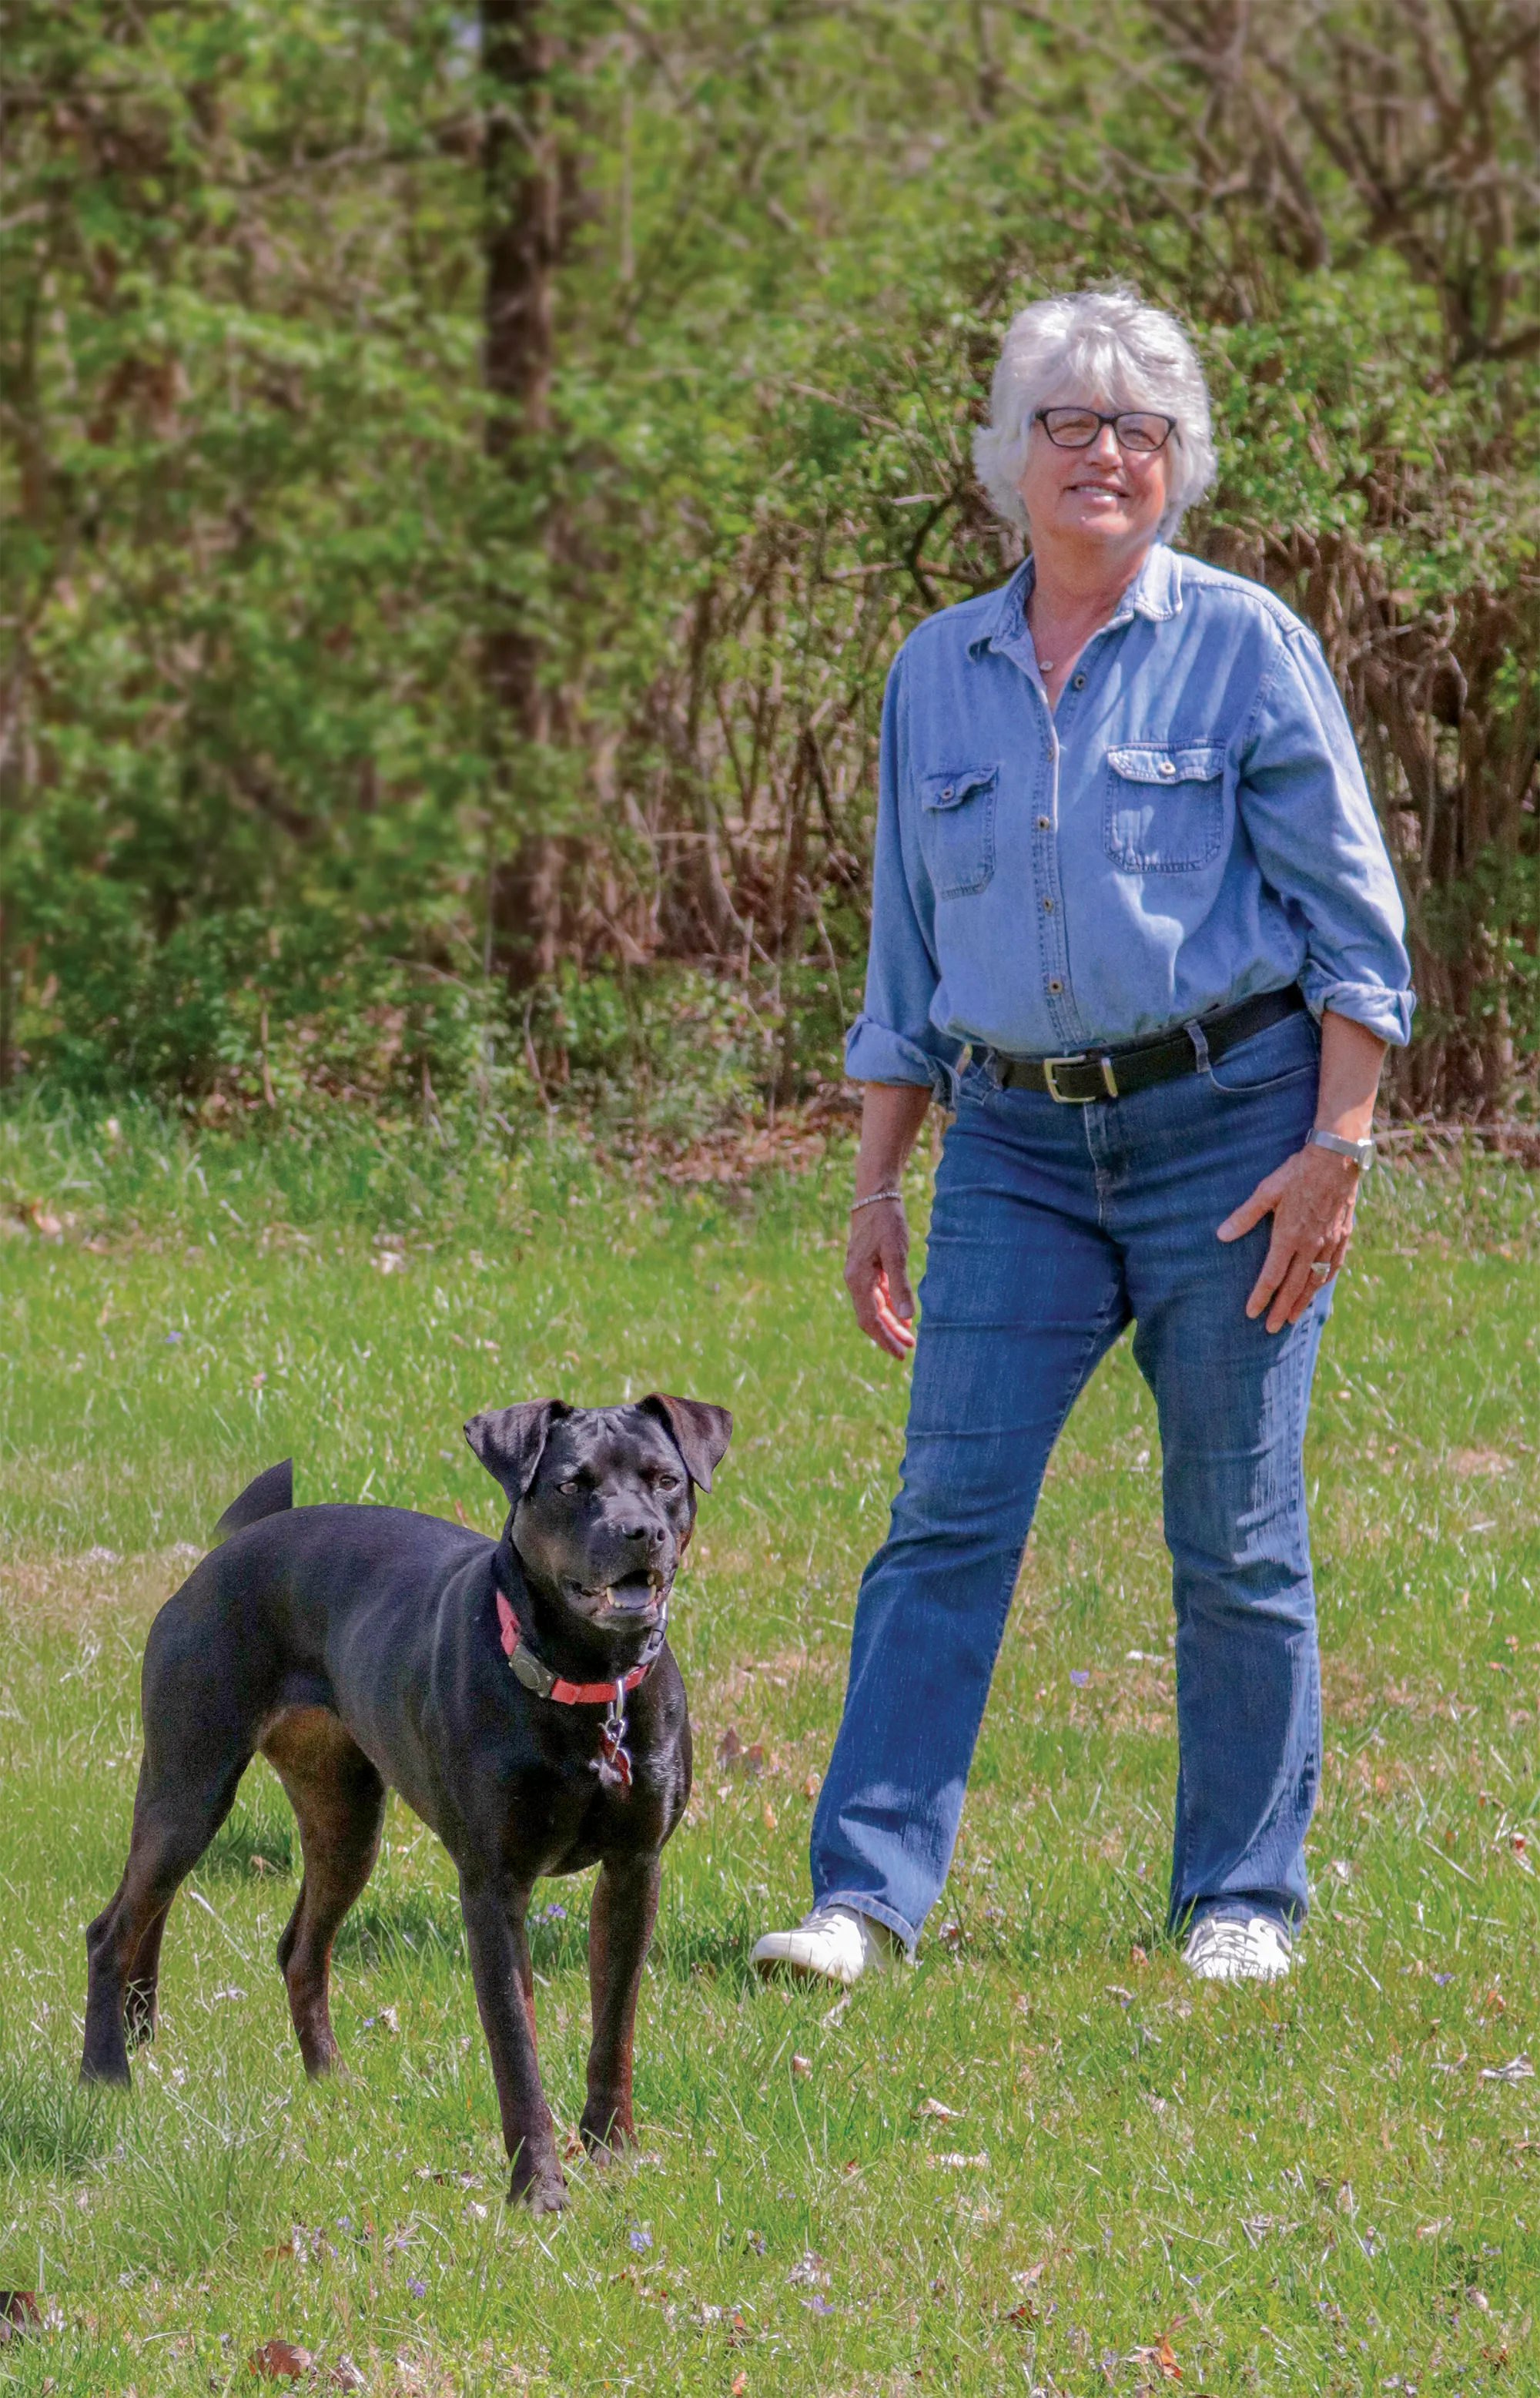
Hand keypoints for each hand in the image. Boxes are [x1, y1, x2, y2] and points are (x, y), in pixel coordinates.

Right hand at [844, 1198, 915, 1357]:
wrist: (875, 1194)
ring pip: (874, 1307)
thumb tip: (906, 1317)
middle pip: (870, 1317)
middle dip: (888, 1336)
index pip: (869, 1320)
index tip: (900, 1354)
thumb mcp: (895, 1253)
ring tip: (909, 1337)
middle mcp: (854, 1280)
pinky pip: (876, 1294)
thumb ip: (899, 1285)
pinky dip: (889, 1306)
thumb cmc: (886, 1221)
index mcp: (858, 1280)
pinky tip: (902, 1313)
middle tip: (907, 1351)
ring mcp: (859, 1273)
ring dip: (890, 1322)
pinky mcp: (867, 1266)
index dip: (884, 1339)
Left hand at [1216, 1142, 1358, 1332]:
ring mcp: (1329, 1242)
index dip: (1261, 1296)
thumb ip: (1245, 1216)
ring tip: (1292, 1318)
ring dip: (1302, 1301)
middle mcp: (1310, 1244)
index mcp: (1289, 1236)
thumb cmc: (1297, 1171)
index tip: (1251, 1313)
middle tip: (1270, 1328)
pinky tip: (1318, 1288)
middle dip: (1281, 1309)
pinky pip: (1333, 1266)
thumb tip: (1221, 1235)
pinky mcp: (1343, 1235)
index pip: (1272, 1276)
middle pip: (1294, 1286)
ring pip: (1315, 1280)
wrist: (1337, 1158)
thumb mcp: (1266, 1191)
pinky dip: (1324, 1281)